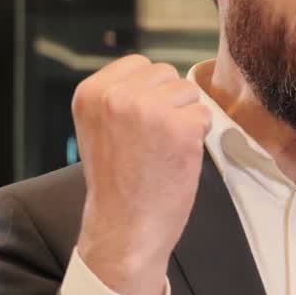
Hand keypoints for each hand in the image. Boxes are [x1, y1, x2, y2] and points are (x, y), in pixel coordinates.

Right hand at [71, 55, 211, 294]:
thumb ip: (119, 97)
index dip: (149, 94)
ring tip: (162, 151)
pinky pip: (204, 115)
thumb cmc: (117, 184)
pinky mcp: (179, 127)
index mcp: (91, 92)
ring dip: (184, 119)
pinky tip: (177, 159)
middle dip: (168, 103)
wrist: (124, 230)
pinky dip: (198, 138)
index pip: (139, 64)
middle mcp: (116, 95)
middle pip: (167, 74)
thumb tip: (158, 75)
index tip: (139, 127)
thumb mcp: (100, 128)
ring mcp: (148, 109)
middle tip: (152, 143)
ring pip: (188, 92)